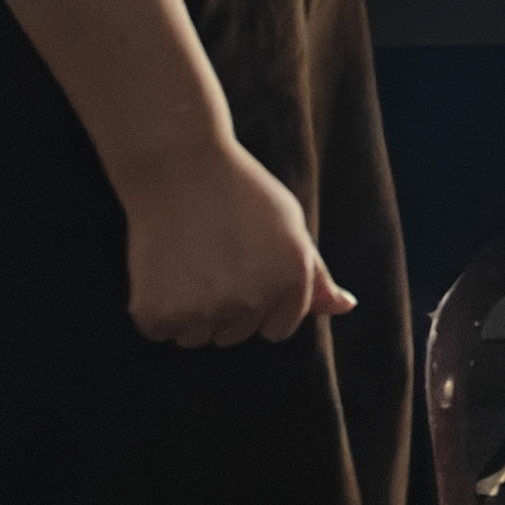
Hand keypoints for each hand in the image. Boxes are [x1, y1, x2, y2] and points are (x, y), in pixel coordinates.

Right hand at [118, 136, 352, 345]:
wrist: (181, 168)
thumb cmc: (241, 194)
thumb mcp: (291, 227)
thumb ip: (316, 276)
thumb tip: (346, 307)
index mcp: (292, 283)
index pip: (278, 330)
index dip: (262, 303)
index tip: (247, 270)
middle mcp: (252, 303)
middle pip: (236, 334)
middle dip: (227, 306)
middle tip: (216, 257)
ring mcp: (205, 311)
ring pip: (198, 336)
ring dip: (191, 312)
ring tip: (191, 260)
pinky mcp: (158, 315)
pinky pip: (162, 331)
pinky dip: (159, 309)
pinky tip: (165, 268)